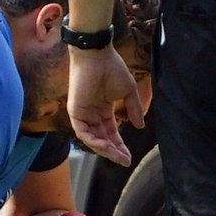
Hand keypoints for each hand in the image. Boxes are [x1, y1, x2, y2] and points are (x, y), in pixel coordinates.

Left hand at [68, 45, 144, 166]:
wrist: (97, 54)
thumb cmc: (112, 68)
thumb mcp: (128, 92)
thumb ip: (133, 109)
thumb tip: (140, 127)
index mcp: (103, 110)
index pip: (112, 133)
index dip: (120, 145)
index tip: (129, 157)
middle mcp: (92, 114)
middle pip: (102, 139)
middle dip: (114, 151)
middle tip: (125, 160)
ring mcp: (82, 114)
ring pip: (92, 139)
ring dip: (105, 149)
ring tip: (117, 156)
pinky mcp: (75, 111)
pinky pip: (82, 132)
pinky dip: (93, 141)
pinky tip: (105, 145)